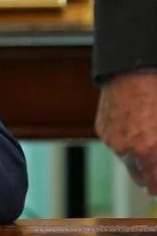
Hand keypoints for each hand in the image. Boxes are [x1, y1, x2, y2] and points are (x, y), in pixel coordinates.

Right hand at [96, 72, 156, 193]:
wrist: (134, 70)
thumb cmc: (156, 93)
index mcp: (149, 150)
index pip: (155, 184)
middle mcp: (127, 149)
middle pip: (141, 178)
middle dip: (152, 175)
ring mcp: (112, 139)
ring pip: (128, 160)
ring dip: (139, 157)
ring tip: (148, 139)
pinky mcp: (102, 129)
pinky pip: (116, 142)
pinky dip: (126, 140)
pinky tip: (135, 126)